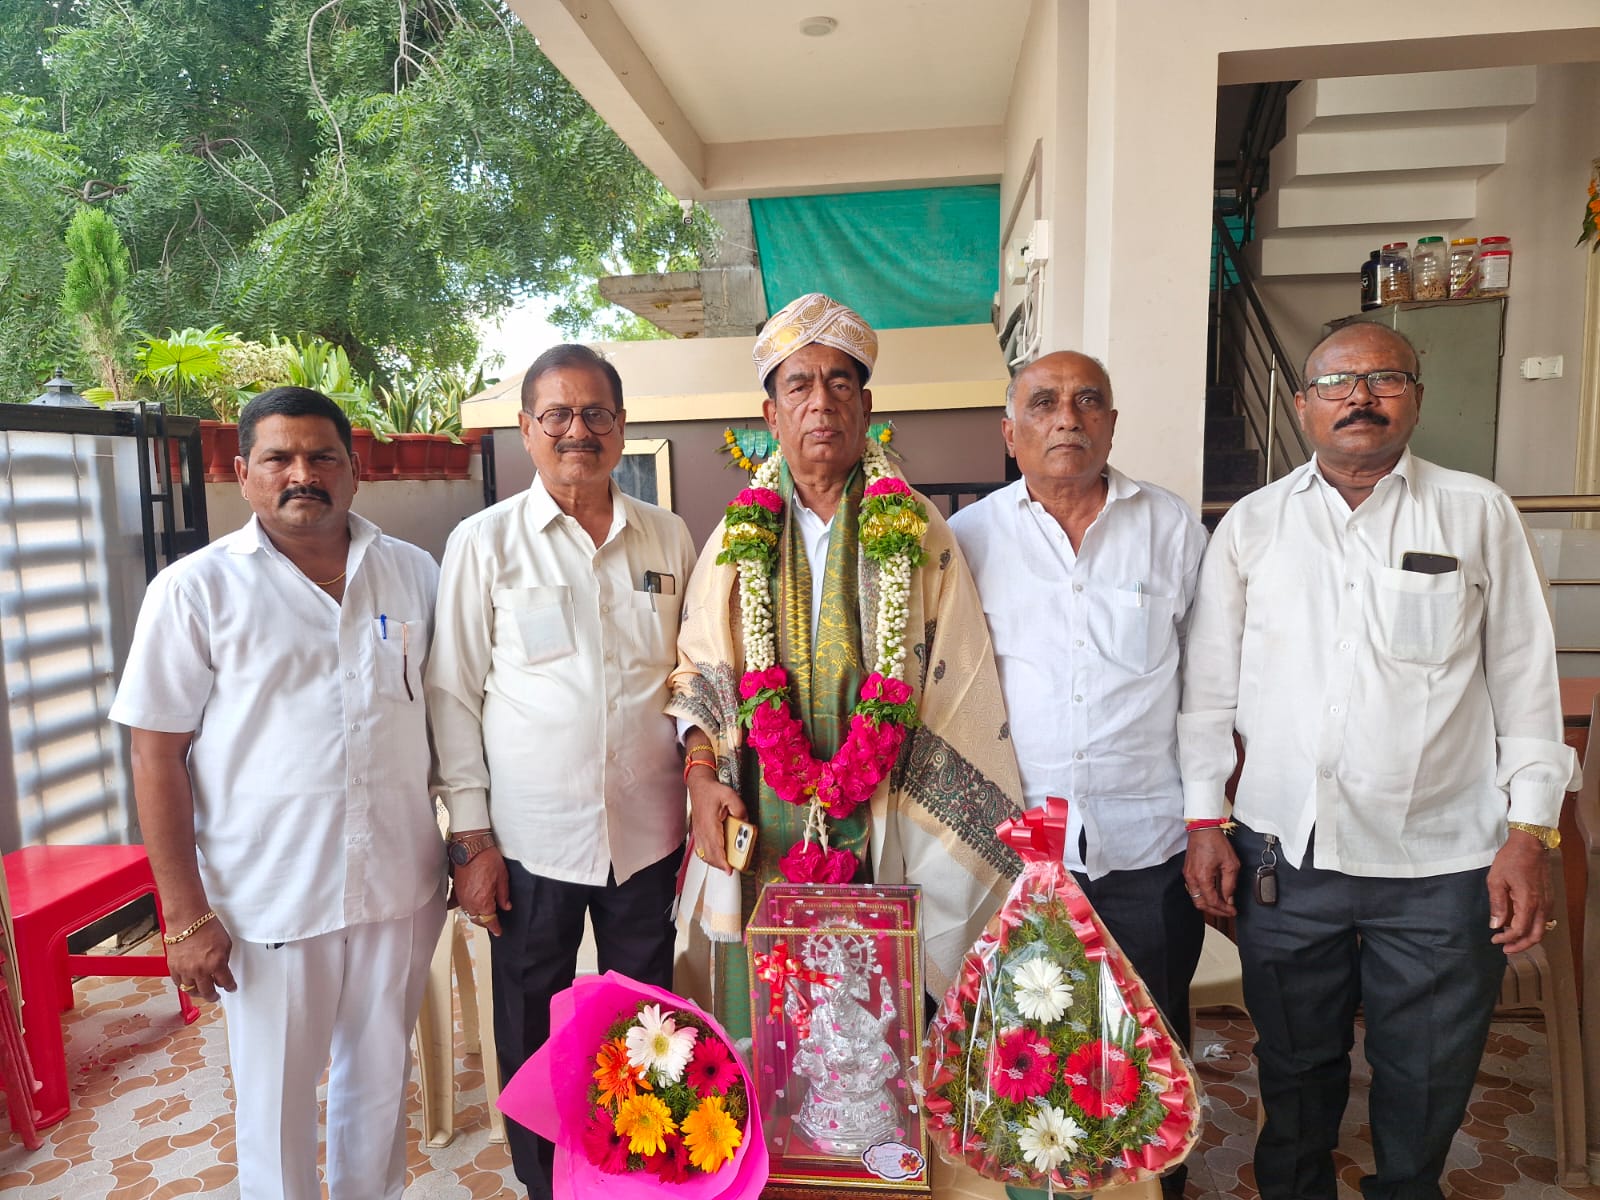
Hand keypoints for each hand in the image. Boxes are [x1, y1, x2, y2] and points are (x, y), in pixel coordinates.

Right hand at [167, 919, 234, 1002]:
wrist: (187, 918)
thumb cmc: (206, 925)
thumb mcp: (226, 942)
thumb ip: (225, 958)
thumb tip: (224, 967)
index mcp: (217, 963)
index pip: (226, 982)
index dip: (230, 987)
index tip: (231, 988)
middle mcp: (200, 970)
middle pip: (207, 992)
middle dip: (214, 997)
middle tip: (216, 997)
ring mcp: (185, 970)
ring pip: (191, 991)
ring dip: (198, 993)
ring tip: (202, 992)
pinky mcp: (173, 967)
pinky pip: (178, 983)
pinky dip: (184, 985)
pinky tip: (188, 984)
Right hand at [453, 848, 509, 936]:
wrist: (472, 846)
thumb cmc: (488, 858)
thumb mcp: (502, 877)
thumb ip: (503, 895)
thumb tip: (506, 907)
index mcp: (483, 901)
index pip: (490, 920)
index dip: (495, 927)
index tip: (498, 931)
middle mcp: (470, 902)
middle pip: (478, 919)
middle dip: (486, 922)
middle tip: (493, 923)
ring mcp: (462, 897)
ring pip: (468, 913)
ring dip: (476, 916)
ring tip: (483, 915)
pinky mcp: (456, 890)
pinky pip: (458, 904)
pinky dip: (464, 907)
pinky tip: (468, 906)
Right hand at [688, 770, 745, 873]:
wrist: (699, 786)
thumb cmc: (712, 791)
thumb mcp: (730, 795)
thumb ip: (740, 809)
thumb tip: (744, 822)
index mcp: (710, 824)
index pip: (716, 848)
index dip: (722, 861)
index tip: (729, 870)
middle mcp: (702, 830)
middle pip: (710, 855)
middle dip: (720, 865)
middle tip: (730, 869)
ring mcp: (699, 832)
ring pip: (704, 854)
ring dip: (714, 862)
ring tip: (724, 865)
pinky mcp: (698, 832)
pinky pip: (701, 849)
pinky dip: (708, 856)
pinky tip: (714, 857)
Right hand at [1184, 829, 1238, 917]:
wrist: (1203, 829)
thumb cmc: (1215, 842)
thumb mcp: (1231, 864)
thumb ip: (1230, 884)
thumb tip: (1229, 898)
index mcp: (1202, 877)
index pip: (1212, 901)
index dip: (1223, 909)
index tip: (1232, 911)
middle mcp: (1192, 878)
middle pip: (1201, 904)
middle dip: (1215, 911)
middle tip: (1227, 911)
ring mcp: (1188, 875)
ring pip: (1196, 898)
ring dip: (1208, 904)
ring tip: (1221, 904)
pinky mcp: (1188, 871)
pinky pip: (1194, 890)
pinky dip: (1203, 895)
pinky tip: (1213, 894)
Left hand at [1487, 829, 1549, 953]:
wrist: (1530, 844)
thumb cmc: (1511, 860)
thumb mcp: (1496, 880)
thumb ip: (1497, 904)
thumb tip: (1495, 924)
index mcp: (1528, 902)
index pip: (1519, 930)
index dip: (1506, 938)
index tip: (1494, 939)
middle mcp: (1542, 906)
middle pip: (1536, 936)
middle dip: (1521, 945)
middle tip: (1506, 948)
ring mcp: (1548, 902)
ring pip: (1542, 929)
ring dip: (1528, 938)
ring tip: (1511, 940)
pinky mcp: (1549, 898)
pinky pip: (1544, 920)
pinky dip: (1534, 928)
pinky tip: (1521, 926)